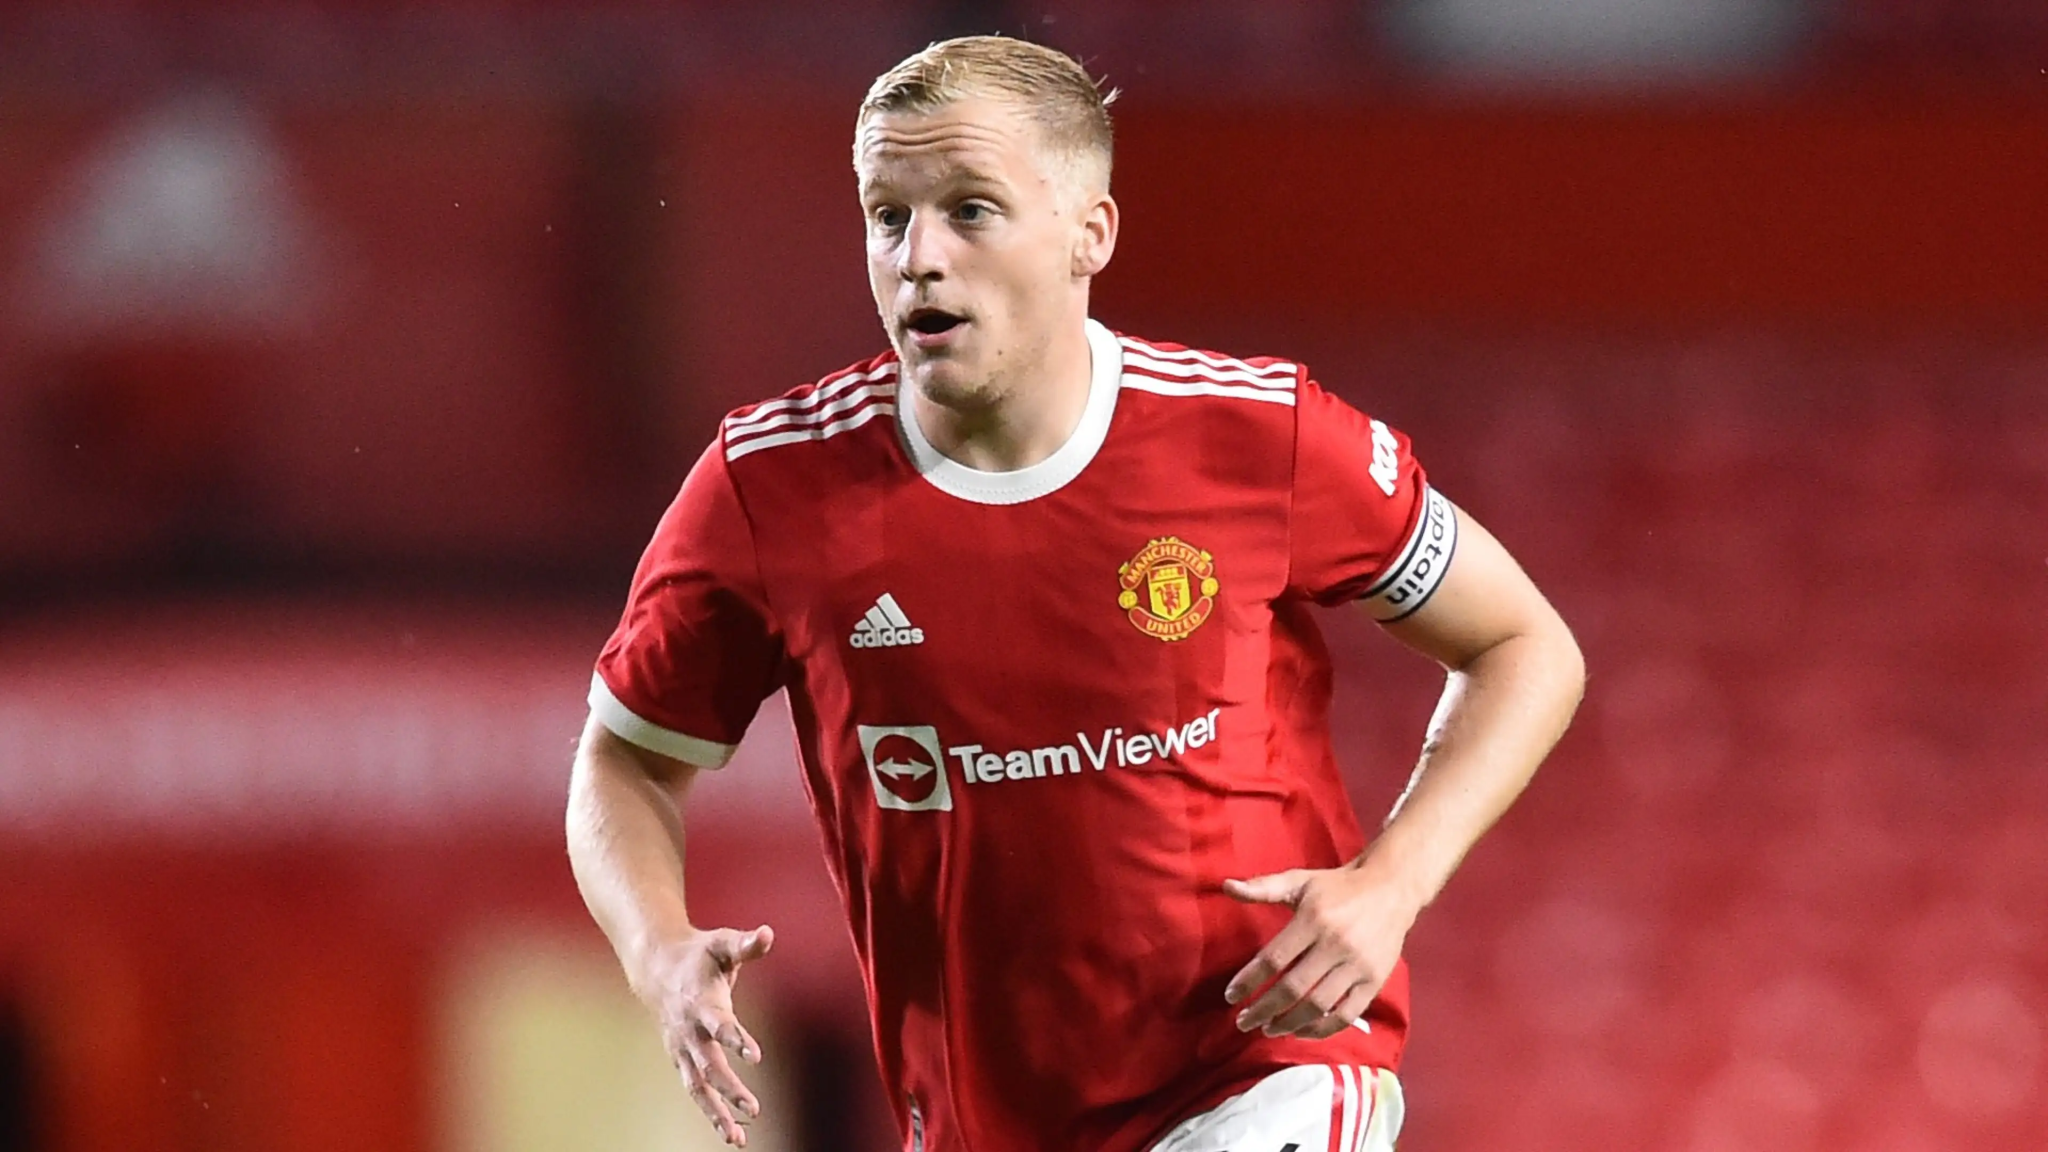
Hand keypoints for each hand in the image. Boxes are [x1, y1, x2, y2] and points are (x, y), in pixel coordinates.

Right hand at [638, 924, 774, 1145]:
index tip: (754, 1055)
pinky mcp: (681, 1058)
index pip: (720, 1024)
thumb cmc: (699, 954)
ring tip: (737, 1139)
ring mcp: (683, 1047)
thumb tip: (767, 933)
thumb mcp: (722, 943)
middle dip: (730, 1087)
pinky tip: (731, 1133)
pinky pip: (695, 1090)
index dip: (736, 1038)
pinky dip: (711, 1112)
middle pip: (709, 1065)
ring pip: (697, 1086)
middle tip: (754, 1107)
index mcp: (702, 1002)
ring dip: (716, 1113)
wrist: (655, 965)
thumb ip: (745, 944)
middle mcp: (690, 1030)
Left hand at [1221, 866, 1415, 1039]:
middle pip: (1293, 988)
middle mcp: (1336, 944)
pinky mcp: (1374, 982)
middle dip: (1263, 1010)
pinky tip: (1301, 1031)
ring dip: (1289, 1024)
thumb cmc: (1337, 887)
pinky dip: (1321, 1029)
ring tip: (1268, 1029)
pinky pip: (1346, 1015)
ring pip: (1318, 1006)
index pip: (1274, 958)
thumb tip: (1226, 887)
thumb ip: (1263, 887)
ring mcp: (1358, 966)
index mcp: (1313, 919)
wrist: (1391, 889)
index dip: (1249, 981)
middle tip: (1243, 1022)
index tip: (1230, 996)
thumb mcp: (1299, 880)